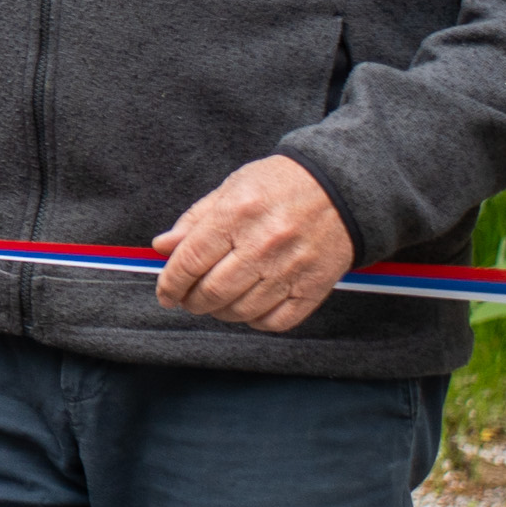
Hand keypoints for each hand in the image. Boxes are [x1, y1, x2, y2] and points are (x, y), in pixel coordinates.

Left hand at [153, 154, 354, 332]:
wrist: (341, 187)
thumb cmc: (281, 185)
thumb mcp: (231, 189)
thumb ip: (194, 220)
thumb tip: (164, 246)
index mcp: (237, 214)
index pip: (190, 261)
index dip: (170, 284)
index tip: (166, 294)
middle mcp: (264, 243)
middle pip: (213, 291)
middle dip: (192, 301)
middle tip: (189, 299)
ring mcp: (291, 268)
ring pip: (242, 310)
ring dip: (220, 312)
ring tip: (216, 303)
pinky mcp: (314, 286)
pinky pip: (276, 321)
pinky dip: (255, 321)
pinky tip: (248, 308)